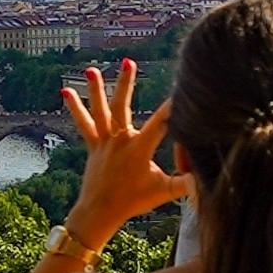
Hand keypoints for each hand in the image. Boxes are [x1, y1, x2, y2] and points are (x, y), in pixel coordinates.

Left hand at [63, 60, 184, 228]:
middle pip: (123, 106)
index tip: (180, 90)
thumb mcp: (163, 192)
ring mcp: (104, 142)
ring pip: (99, 110)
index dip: (172, 107)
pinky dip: (75, 108)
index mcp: (139, 149)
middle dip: (126, 83)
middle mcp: (119, 141)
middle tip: (127, 62)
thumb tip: (206, 179)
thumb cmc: (133, 201)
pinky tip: (65, 91)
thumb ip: (186, 183)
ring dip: (95, 89)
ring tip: (90, 69)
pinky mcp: (93, 145)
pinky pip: (83, 123)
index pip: (160, 123)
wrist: (100, 211)